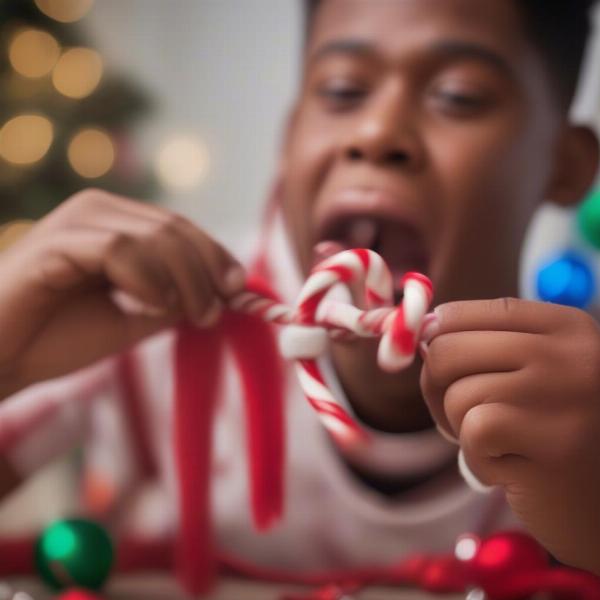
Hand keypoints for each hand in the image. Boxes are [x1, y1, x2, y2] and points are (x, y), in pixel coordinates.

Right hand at [0, 189, 245, 396]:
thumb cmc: (59, 337)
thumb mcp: (134, 318)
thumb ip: (174, 300)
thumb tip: (221, 291)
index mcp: (116, 223)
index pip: (182, 228)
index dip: (217, 256)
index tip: (239, 290)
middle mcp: (98, 211)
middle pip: (175, 228)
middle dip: (207, 271)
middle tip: (215, 312)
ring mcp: (75, 223)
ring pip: (154, 235)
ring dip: (186, 279)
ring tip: (194, 314)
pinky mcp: (55, 244)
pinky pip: (118, 249)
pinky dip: (147, 279)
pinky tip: (154, 306)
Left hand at [421, 297, 599, 573]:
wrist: (597, 502)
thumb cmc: (549, 431)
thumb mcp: (528, 372)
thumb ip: (481, 345)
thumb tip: (424, 328)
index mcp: (564, 327)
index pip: (464, 313)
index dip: (434, 340)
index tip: (436, 363)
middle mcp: (571, 354)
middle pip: (448, 350)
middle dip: (436, 388)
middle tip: (458, 414)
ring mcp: (567, 398)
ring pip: (458, 395)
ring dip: (460, 428)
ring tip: (495, 445)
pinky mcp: (556, 445)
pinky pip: (475, 434)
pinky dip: (478, 458)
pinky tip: (508, 468)